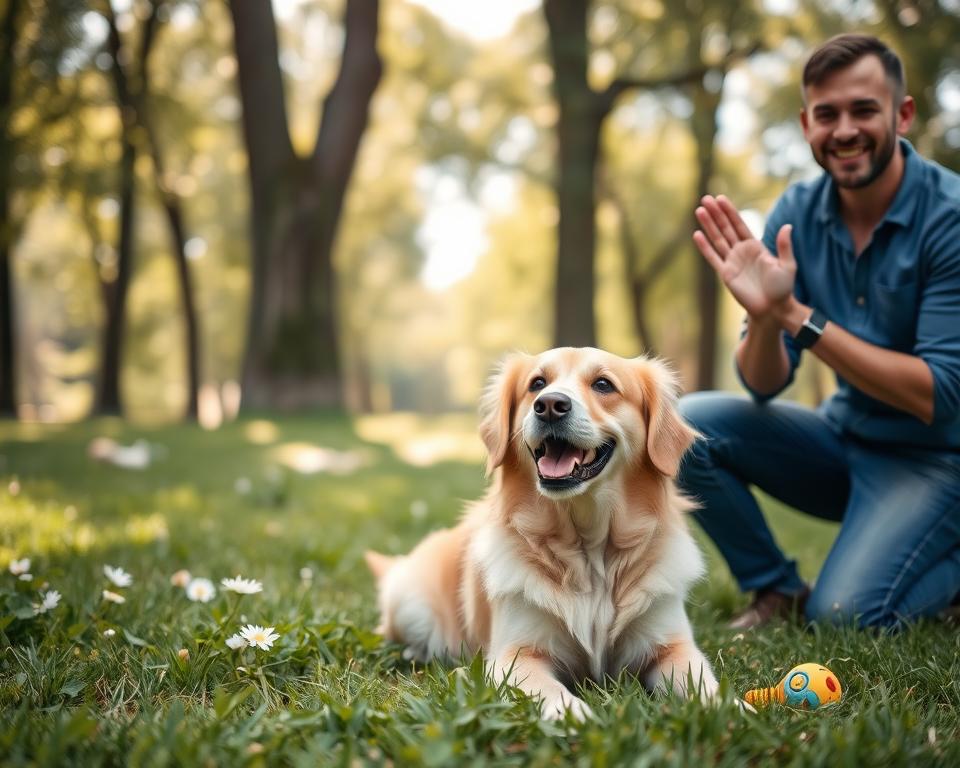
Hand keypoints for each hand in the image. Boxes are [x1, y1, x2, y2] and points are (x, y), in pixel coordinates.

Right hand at [693, 195, 795, 319]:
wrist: (773, 308)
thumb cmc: (783, 288)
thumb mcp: (787, 265)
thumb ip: (784, 246)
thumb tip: (788, 226)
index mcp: (755, 246)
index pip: (740, 225)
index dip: (730, 212)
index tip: (721, 199)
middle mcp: (741, 251)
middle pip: (725, 228)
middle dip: (716, 214)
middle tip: (705, 198)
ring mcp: (732, 262)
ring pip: (717, 239)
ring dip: (708, 225)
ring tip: (699, 210)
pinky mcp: (725, 274)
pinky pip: (713, 258)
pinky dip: (704, 247)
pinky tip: (697, 235)